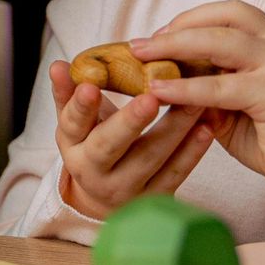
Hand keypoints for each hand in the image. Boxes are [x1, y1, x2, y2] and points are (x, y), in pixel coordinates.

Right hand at [49, 59, 214, 218]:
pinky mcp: (153, 199)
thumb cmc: (93, 144)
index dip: (80, 106)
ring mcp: (125, 189)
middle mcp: (94, 172)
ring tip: (193, 100)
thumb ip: (68, 93)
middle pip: (110, 146)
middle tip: (150, 97)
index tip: (90, 87)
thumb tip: (58, 65)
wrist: (106, 199)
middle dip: (131, 122)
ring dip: (174, 129)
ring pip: (149, 158)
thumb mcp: (76, 123)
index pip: (72, 124)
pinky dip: (192, 152)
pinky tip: (206, 128)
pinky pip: (174, 174)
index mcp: (73, 146)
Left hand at [130, 1, 264, 241]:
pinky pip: (220, 85)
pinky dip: (185, 87)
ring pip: (219, 40)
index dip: (194, 19)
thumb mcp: (245, 112)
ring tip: (141, 57)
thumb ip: (215, 94)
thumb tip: (172, 87)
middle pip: (223, 16)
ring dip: (174, 45)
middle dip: (177, 26)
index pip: (232, 13)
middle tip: (142, 44)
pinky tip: (159, 92)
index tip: (162, 34)